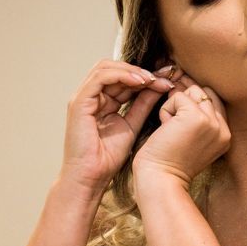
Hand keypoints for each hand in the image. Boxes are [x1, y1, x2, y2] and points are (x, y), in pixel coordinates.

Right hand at [59, 60, 176, 193]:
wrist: (91, 177)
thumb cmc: (107, 158)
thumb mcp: (132, 125)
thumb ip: (142, 105)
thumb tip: (159, 86)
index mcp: (101, 102)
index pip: (121, 78)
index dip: (144, 76)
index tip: (167, 80)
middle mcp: (90, 97)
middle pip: (113, 68)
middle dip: (139, 69)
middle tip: (162, 76)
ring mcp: (82, 98)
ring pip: (105, 68)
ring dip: (131, 70)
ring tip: (151, 78)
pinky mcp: (79, 102)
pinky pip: (100, 78)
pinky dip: (121, 75)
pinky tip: (140, 81)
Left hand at [132, 75, 231, 190]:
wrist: (161, 179)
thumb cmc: (169, 162)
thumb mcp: (192, 141)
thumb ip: (199, 119)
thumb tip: (186, 89)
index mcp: (225, 135)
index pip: (214, 102)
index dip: (194, 104)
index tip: (178, 118)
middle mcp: (223, 128)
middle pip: (204, 93)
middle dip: (185, 103)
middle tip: (174, 127)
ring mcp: (211, 121)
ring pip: (192, 92)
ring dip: (176, 106)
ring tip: (171, 129)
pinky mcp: (196, 116)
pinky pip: (178, 96)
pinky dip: (166, 109)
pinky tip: (165, 128)